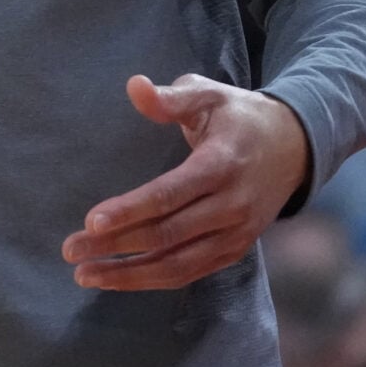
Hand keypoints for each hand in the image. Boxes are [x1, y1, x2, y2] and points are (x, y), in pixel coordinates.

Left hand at [61, 73, 310, 290]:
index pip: (170, 194)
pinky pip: (191, 272)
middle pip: (168, 234)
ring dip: (130, 274)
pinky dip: (154, 280)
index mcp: (221, 164)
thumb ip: (171, 97)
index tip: (91, 221)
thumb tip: (134, 86)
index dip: (131, 210)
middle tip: (71, 251)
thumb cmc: (238, 116)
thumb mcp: (208, 94)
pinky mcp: (235, 250)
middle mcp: (232, 205)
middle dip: (116, 245)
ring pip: (178, 264)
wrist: (294, 148)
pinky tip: (118, 279)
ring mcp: (236, 234)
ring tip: (86, 275)